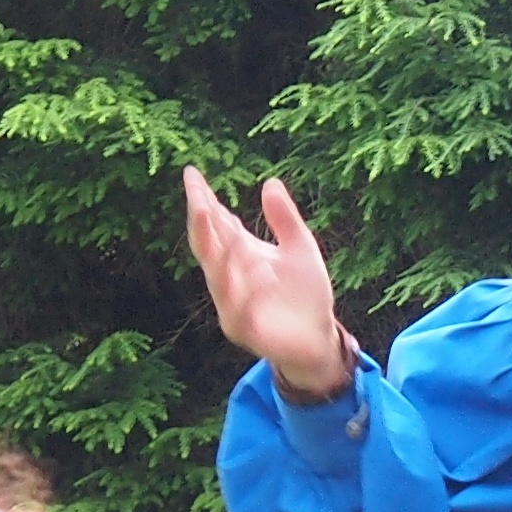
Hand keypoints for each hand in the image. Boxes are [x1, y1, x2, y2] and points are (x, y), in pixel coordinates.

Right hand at [181, 166, 352, 400]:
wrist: (319, 337)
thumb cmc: (306, 294)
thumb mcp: (301, 248)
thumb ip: (285, 219)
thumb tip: (270, 182)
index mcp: (241, 255)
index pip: (217, 224)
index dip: (203, 200)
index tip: (192, 174)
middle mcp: (229, 277)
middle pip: (208, 246)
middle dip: (201, 222)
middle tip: (196, 196)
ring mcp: (232, 304)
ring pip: (219, 275)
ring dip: (221, 251)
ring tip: (219, 219)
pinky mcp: (243, 329)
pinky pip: (238, 308)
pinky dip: (245, 289)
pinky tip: (257, 270)